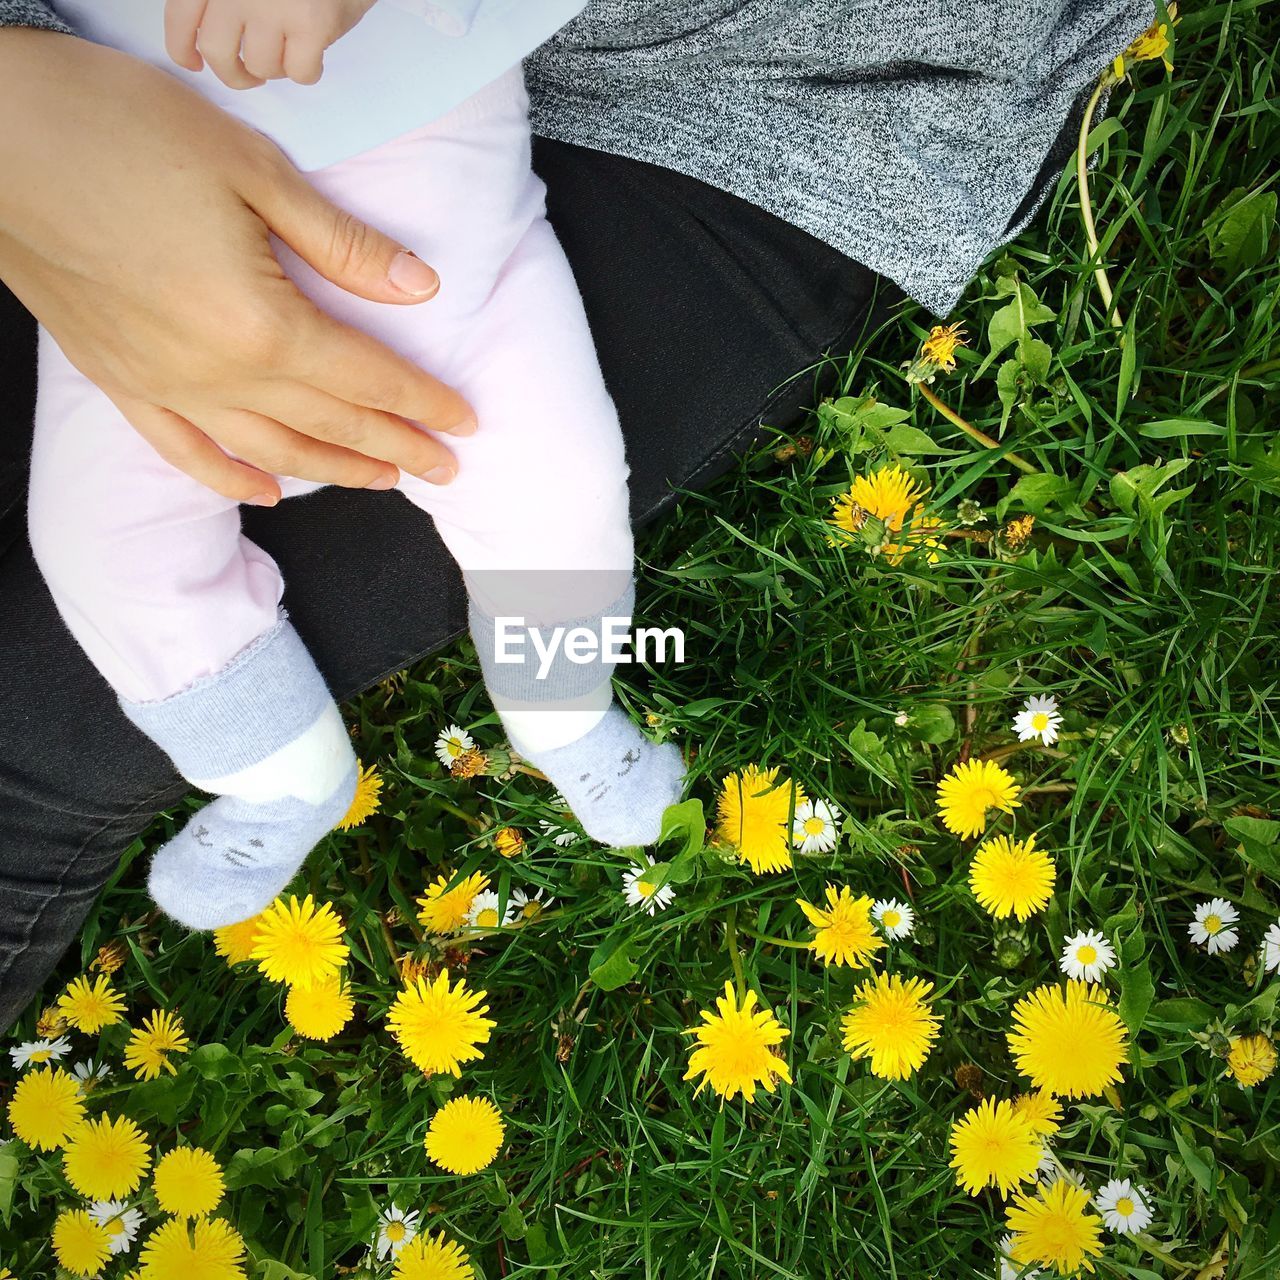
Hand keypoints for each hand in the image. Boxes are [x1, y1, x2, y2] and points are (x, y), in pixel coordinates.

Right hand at [0, 30, 473, 503]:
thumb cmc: (115, 131)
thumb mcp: (250, 170)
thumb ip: (340, 243)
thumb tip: (417, 287)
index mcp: (260, 324)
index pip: (368, 378)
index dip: (423, 402)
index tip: (464, 422)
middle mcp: (217, 374)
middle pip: (332, 424)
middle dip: (399, 448)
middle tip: (445, 469)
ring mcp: (165, 386)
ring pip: (272, 451)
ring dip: (335, 470)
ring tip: (384, 480)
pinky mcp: (121, 381)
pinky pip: (187, 451)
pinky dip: (233, 478)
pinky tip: (269, 492)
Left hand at [165, 0, 378, 88]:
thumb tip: (202, 40)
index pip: (180, 15)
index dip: (182, 48)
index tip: (193, 62)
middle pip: (217, 51)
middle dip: (233, 74)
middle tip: (248, 75)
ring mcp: (272, 5)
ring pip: (260, 66)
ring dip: (276, 68)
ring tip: (288, 50)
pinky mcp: (310, 26)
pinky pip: (299, 73)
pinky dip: (308, 71)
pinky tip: (314, 53)